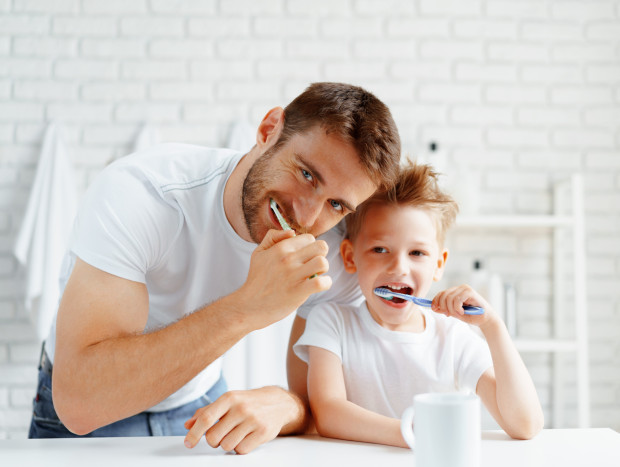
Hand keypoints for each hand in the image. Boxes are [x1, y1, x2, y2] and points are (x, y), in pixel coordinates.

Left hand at [184, 386, 302, 454]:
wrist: (278, 402)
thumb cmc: (248, 402)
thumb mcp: (228, 401)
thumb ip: (207, 412)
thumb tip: (188, 425)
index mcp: (229, 398)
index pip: (206, 418)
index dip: (194, 433)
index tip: (188, 443)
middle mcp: (241, 408)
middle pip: (213, 437)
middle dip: (214, 440)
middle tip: (221, 434)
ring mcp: (253, 420)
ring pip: (227, 446)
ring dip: (228, 444)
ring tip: (235, 435)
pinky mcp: (263, 432)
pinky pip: (241, 450)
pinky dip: (240, 448)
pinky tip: (245, 438)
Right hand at [236, 229, 332, 329]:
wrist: (250, 306)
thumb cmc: (257, 279)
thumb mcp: (259, 253)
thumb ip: (273, 237)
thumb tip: (292, 232)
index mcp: (280, 248)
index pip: (309, 238)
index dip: (310, 247)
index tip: (304, 257)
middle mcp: (287, 259)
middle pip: (321, 247)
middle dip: (321, 255)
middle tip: (313, 265)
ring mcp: (293, 275)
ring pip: (323, 262)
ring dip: (323, 270)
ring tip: (315, 275)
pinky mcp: (298, 292)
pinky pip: (321, 282)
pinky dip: (325, 283)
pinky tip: (319, 285)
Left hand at [431, 284, 496, 327]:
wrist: (485, 320)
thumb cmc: (471, 316)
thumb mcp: (454, 313)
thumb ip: (445, 310)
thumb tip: (433, 308)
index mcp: (455, 291)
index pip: (441, 293)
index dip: (435, 301)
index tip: (434, 309)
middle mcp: (459, 288)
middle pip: (443, 295)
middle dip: (443, 307)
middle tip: (448, 315)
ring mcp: (465, 289)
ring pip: (449, 298)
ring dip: (452, 309)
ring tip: (459, 314)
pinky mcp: (470, 292)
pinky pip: (457, 299)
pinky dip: (457, 308)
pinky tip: (462, 312)